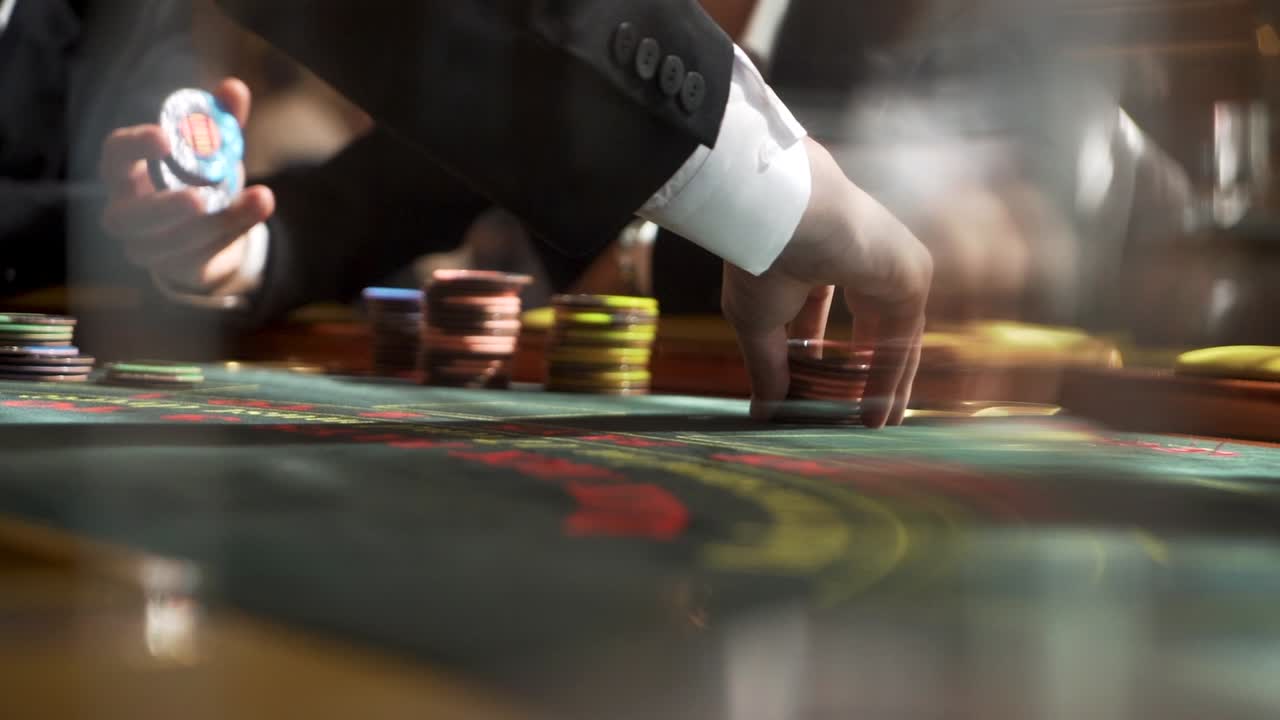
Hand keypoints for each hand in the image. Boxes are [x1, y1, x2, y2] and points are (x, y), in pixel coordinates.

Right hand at [100, 78, 274, 291]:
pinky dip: (232, 232)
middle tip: (199, 196)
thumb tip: (235, 88)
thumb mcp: (214, 148)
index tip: (166, 138)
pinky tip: (258, 209)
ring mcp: (146, 247)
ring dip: (212, 225)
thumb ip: (221, 119)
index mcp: (126, 172)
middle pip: (126, 217)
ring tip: (258, 199)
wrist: (215, 229)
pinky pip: (198, 258)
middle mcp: (126, 212)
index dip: (134, 147)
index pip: (114, 155)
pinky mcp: (176, 269)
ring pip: (165, 246)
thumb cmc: (199, 178)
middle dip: (163, 208)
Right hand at [722, 138, 932, 428]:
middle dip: (863, 373)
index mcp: (818, 260)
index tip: (813, 393)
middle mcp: (859, 261)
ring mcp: (890, 267)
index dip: (820, 356)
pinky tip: (881, 413)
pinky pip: (906, 338)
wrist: (782, 217)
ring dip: (885, 383)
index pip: (823, 314)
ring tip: (875, 424)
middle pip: (868, 327)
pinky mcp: (911, 277)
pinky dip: (894, 377)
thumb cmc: (762, 257)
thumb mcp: (758, 323)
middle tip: (857, 415)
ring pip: (893, 335)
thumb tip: (762, 415)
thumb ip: (768, 369)